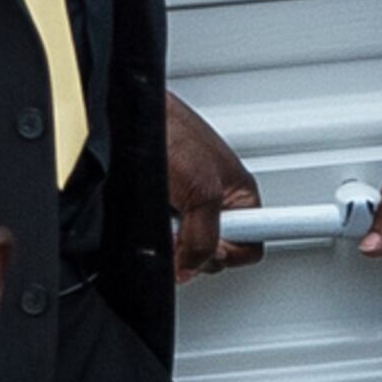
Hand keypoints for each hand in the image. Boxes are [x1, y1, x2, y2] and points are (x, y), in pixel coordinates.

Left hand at [164, 93, 261, 280]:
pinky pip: (164, 232)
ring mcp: (190, 200)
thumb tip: (192, 266)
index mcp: (240, 194)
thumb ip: (205, 236)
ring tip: (163, 216)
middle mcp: (218, 199)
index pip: (250, 246)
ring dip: (172, 239)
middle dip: (194, 249)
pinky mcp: (164, 200)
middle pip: (215, 250)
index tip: (209, 253)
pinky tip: (150, 214)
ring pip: (187, 243)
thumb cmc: (173, 132)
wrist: (132, 115)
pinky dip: (155, 230)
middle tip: (180, 232)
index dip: (227, 255)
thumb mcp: (202, 191)